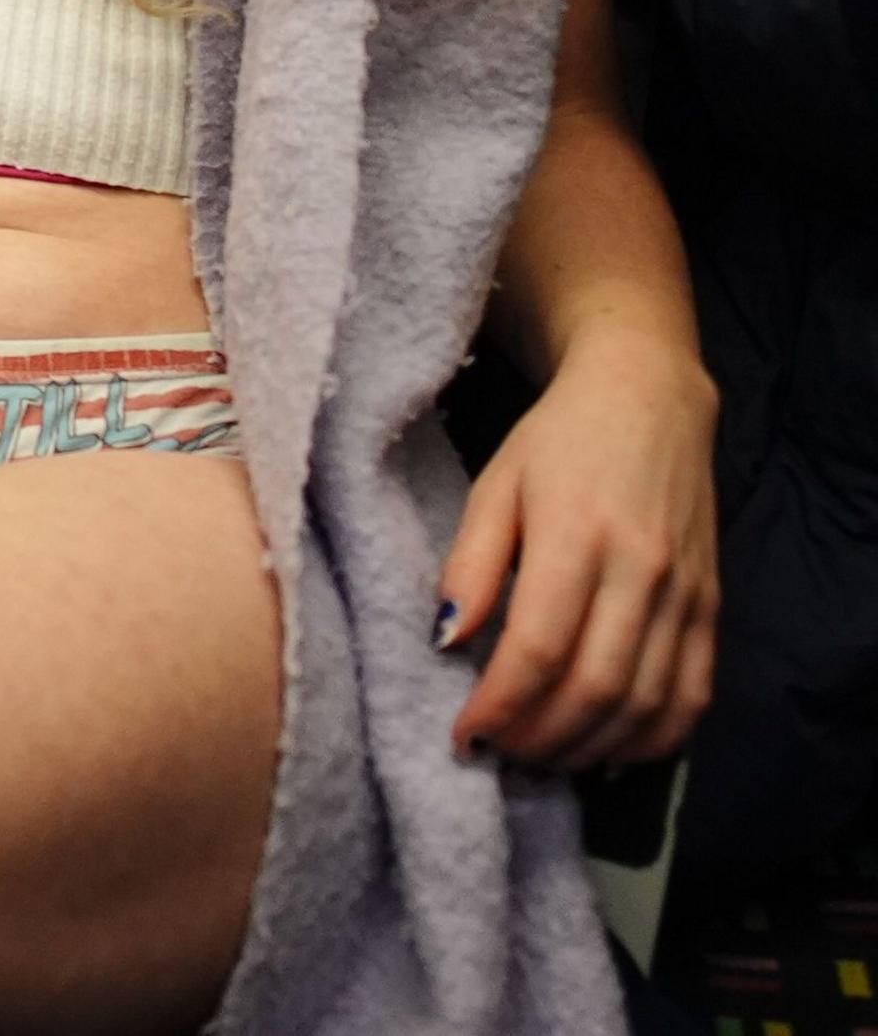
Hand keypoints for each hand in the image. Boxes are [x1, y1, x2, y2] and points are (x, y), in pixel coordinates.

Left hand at [438, 327, 721, 770]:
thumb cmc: (556, 441)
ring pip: (647, 704)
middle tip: (498, 755)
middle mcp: (643, 572)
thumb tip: (445, 641)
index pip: (540, 649)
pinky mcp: (712, 607)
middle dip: (540, 739)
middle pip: (596, 689)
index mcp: (578, 538)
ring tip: (540, 758)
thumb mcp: (493, 485)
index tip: (464, 735)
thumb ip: (470, 565)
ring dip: (591, 748)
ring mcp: (686, 595)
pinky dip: (652, 738)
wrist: (647, 398)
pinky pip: (693, 694)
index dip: (500, 707)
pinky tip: (608, 749)